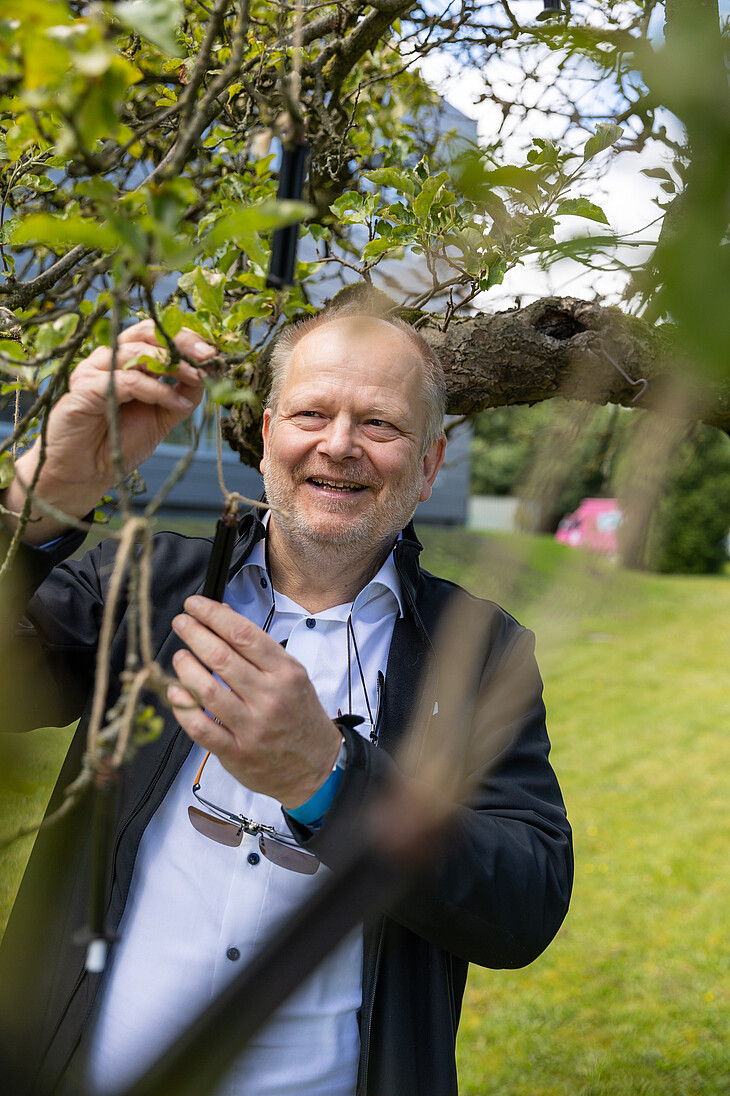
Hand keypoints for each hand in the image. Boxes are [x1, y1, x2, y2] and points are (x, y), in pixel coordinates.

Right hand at [3, 320, 214, 542]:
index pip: (157, 334)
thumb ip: (182, 395)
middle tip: (208, 357)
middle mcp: (110, 359)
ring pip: (137, 353)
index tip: (213, 353)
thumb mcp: (162, 417)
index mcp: (127, 360)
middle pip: (146, 333)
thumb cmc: (120, 442)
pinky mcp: (85, 388)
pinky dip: (158, 390)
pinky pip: (128, 381)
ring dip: (174, 365)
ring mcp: (94, 371)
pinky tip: (177, 405)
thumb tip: (210, 375)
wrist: (88, 472)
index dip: (186, 338)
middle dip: (181, 342)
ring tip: (199, 380)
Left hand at [168, 596, 342, 807]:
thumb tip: (223, 617)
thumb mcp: (292, 675)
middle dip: (194, 634)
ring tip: (180, 656)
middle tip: (181, 623)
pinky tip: (175, 691)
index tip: (195, 605)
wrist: (316, 765)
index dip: (213, 615)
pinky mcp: (236, 752)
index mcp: (285, 673)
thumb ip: (258, 648)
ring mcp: (251, 726)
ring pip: (206, 690)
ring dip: (186, 667)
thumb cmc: (300, 716)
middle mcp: (269, 697)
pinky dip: (183, 707)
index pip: (243, 635)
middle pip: (221, 657)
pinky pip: (201, 727)